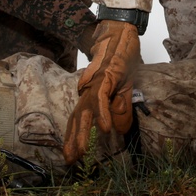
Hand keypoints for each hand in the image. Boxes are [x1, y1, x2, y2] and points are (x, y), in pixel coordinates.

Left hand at [63, 20, 140, 164]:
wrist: (121, 34)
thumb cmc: (122, 59)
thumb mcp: (125, 88)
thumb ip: (121, 108)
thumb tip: (120, 129)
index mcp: (92, 94)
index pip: (79, 119)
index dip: (74, 137)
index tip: (72, 156)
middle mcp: (89, 90)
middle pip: (77, 118)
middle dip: (72, 141)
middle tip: (70, 161)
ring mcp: (96, 84)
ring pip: (85, 111)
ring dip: (82, 133)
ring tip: (81, 152)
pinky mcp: (106, 77)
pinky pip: (101, 98)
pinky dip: (102, 113)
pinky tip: (104, 128)